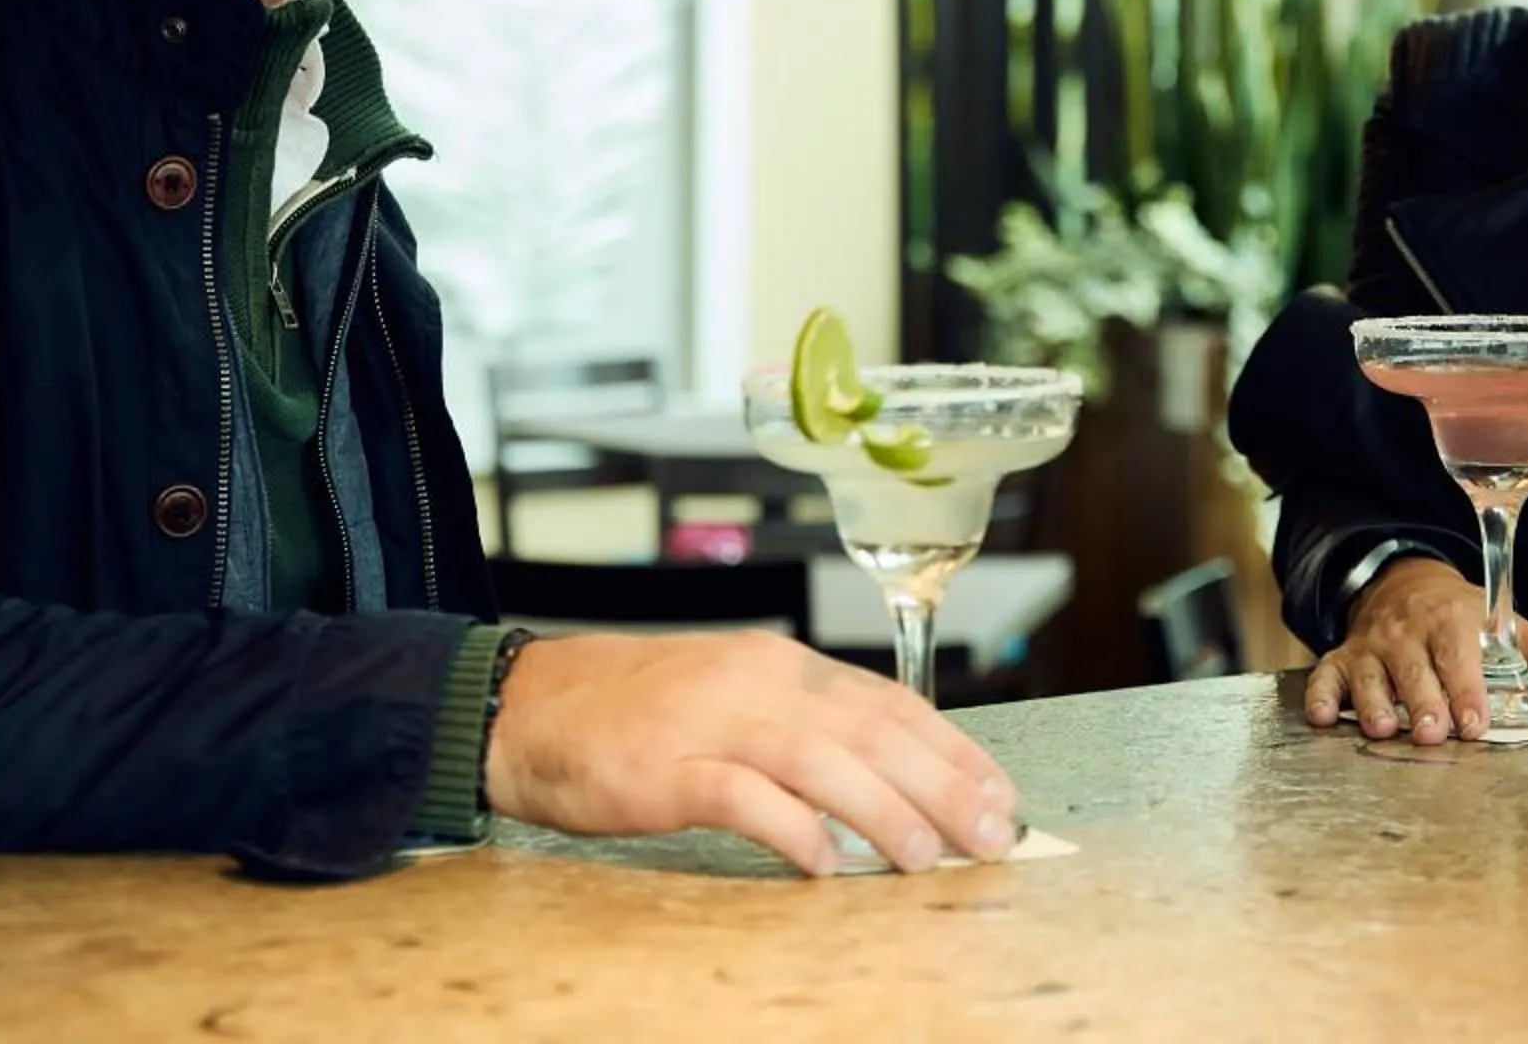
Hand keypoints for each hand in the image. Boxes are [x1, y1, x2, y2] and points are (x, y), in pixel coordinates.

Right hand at [482, 631, 1020, 874]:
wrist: (529, 706)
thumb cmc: (636, 712)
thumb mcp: (735, 700)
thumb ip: (805, 730)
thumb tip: (893, 779)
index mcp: (780, 665)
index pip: (889, 701)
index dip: (952, 749)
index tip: (998, 795)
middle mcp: (755, 682)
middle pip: (870, 729)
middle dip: (941, 784)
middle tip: (988, 834)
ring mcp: (709, 720)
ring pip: (819, 759)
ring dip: (882, 809)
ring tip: (925, 857)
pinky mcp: (664, 767)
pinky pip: (742, 796)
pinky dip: (791, 829)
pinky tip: (825, 863)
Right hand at [1304, 555, 1527, 742]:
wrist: (1401, 581)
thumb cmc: (1459, 615)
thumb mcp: (1504, 624)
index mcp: (1452, 619)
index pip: (1458, 655)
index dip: (1466, 688)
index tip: (1474, 721)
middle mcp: (1408, 632)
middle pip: (1413, 669)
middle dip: (1421, 702)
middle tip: (1431, 734)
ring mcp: (1372, 645)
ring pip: (1369, 675)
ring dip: (1373, 703)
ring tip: (1383, 730)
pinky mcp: (1343, 656)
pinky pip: (1325, 674)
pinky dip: (1321, 695)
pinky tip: (1323, 717)